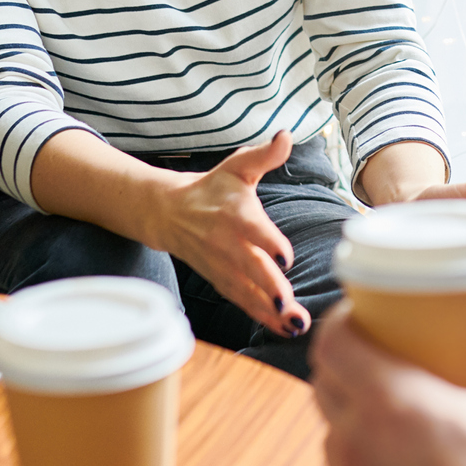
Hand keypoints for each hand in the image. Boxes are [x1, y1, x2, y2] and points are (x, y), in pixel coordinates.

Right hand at [142, 131, 305, 336]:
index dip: (268, 244)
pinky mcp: (222, 281)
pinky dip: (262, 317)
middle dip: (270, 288)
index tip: (283, 258)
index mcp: (236, 213)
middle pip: (250, 268)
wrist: (169, 213)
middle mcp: (228, 243)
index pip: (253, 230)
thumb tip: (286, 136)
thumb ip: (264, 155)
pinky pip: (243, 302)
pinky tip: (285, 330)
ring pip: (248, 291)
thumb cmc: (213, 188)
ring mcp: (223, 266)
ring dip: (271, 311)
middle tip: (289, 306)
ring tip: (295, 326)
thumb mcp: (237, 167)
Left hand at [313, 291, 465, 465]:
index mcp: (390, 404)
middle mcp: (354, 445)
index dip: (346, 317)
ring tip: (409, 419)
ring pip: (336, 436)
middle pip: (327, 384)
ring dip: (361, 419)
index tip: (371, 311)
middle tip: (396, 357)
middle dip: (353, 363)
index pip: (333, 340)